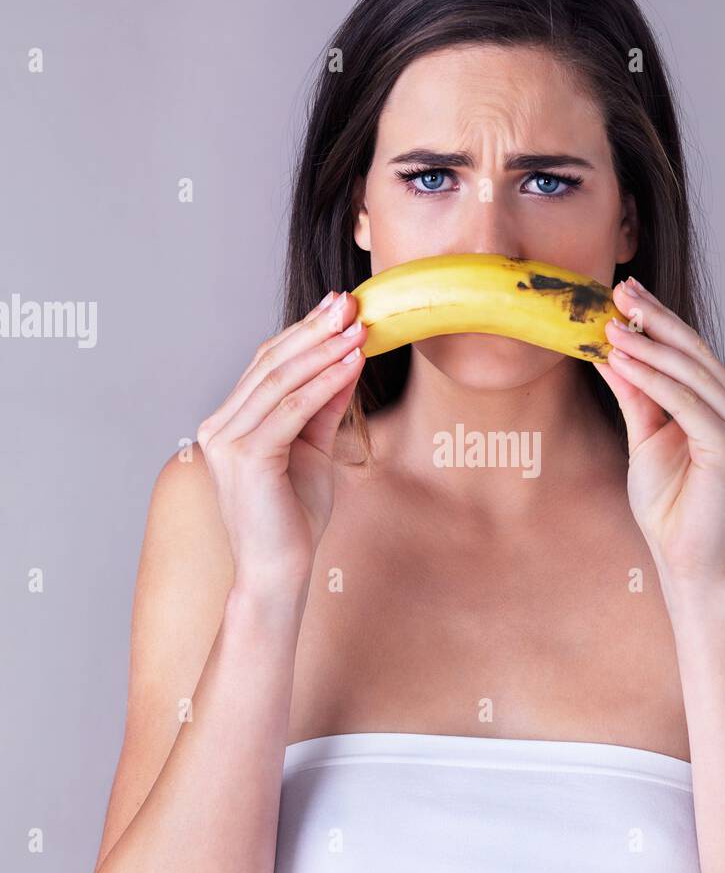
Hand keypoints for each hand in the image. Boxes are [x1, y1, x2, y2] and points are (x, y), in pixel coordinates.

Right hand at [195, 291, 365, 595]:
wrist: (279, 570)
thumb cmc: (293, 517)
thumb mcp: (313, 449)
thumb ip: (324, 405)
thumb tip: (348, 356)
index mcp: (229, 422)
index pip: (265, 364)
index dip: (303, 332)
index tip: (338, 306)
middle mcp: (219, 426)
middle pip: (270, 363)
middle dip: (314, 330)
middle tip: (350, 302)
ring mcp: (227, 440)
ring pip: (279, 380)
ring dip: (323, 349)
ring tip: (358, 326)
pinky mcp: (246, 457)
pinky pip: (292, 409)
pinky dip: (324, 382)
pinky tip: (351, 362)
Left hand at [594, 277, 724, 595]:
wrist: (687, 560)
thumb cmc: (670, 507)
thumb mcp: (644, 438)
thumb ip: (636, 395)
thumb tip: (611, 351)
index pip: (692, 353)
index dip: (658, 320)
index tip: (625, 291)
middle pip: (694, 353)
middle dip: (653, 319)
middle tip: (618, 289)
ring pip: (689, 373)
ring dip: (646, 344)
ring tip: (609, 323)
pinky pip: (685, 402)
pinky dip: (652, 378)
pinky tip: (622, 359)